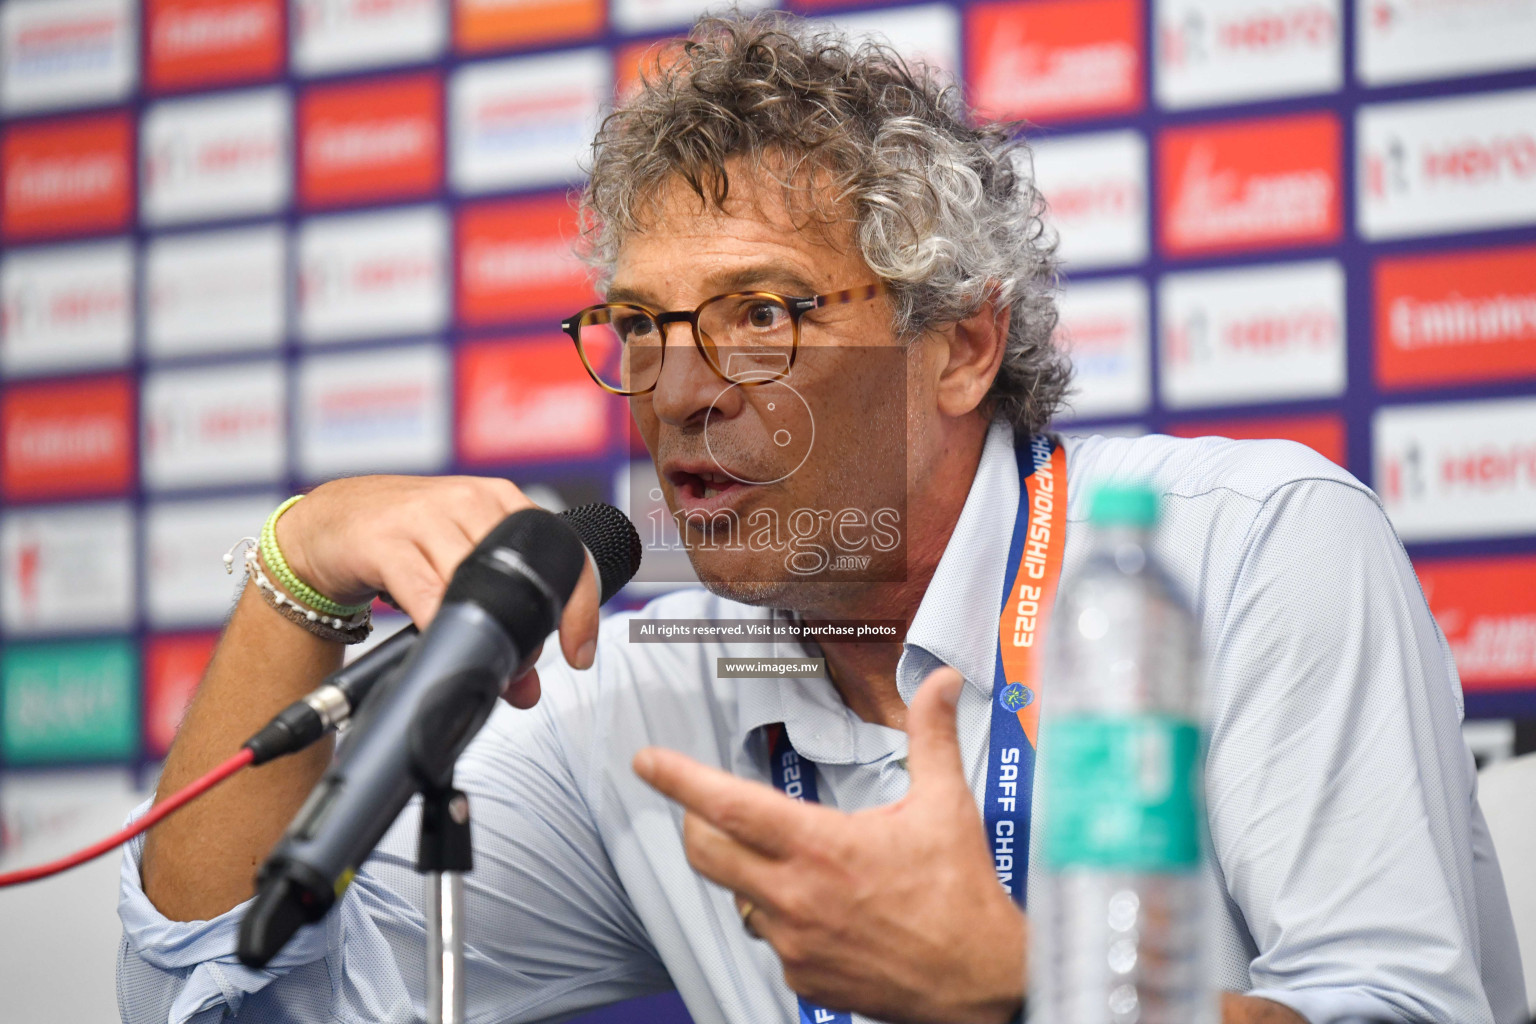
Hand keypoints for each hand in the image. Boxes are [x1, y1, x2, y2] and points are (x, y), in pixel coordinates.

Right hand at [274, 475, 599, 704]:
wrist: (330, 521)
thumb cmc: (404, 544)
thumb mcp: (458, 575)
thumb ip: (497, 623)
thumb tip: (526, 692)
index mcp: (501, 502)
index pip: (562, 550)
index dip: (580, 606)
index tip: (579, 653)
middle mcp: (470, 501)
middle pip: (519, 573)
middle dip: (524, 631)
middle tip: (517, 670)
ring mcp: (426, 515)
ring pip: (473, 580)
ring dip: (482, 631)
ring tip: (480, 661)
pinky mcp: (385, 539)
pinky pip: (423, 589)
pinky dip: (439, 622)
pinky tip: (443, 644)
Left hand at [634, 668, 1024, 1023]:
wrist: (980, 983)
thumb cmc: (962, 895)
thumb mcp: (947, 805)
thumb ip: (932, 736)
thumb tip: (942, 681)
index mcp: (821, 847)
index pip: (729, 806)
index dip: (680, 779)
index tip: (647, 761)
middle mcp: (796, 897)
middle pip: (706, 853)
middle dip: (695, 823)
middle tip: (704, 807)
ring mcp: (794, 943)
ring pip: (739, 896)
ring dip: (749, 873)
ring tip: (796, 862)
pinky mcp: (802, 978)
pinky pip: (770, 938)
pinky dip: (782, 917)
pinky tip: (824, 910)